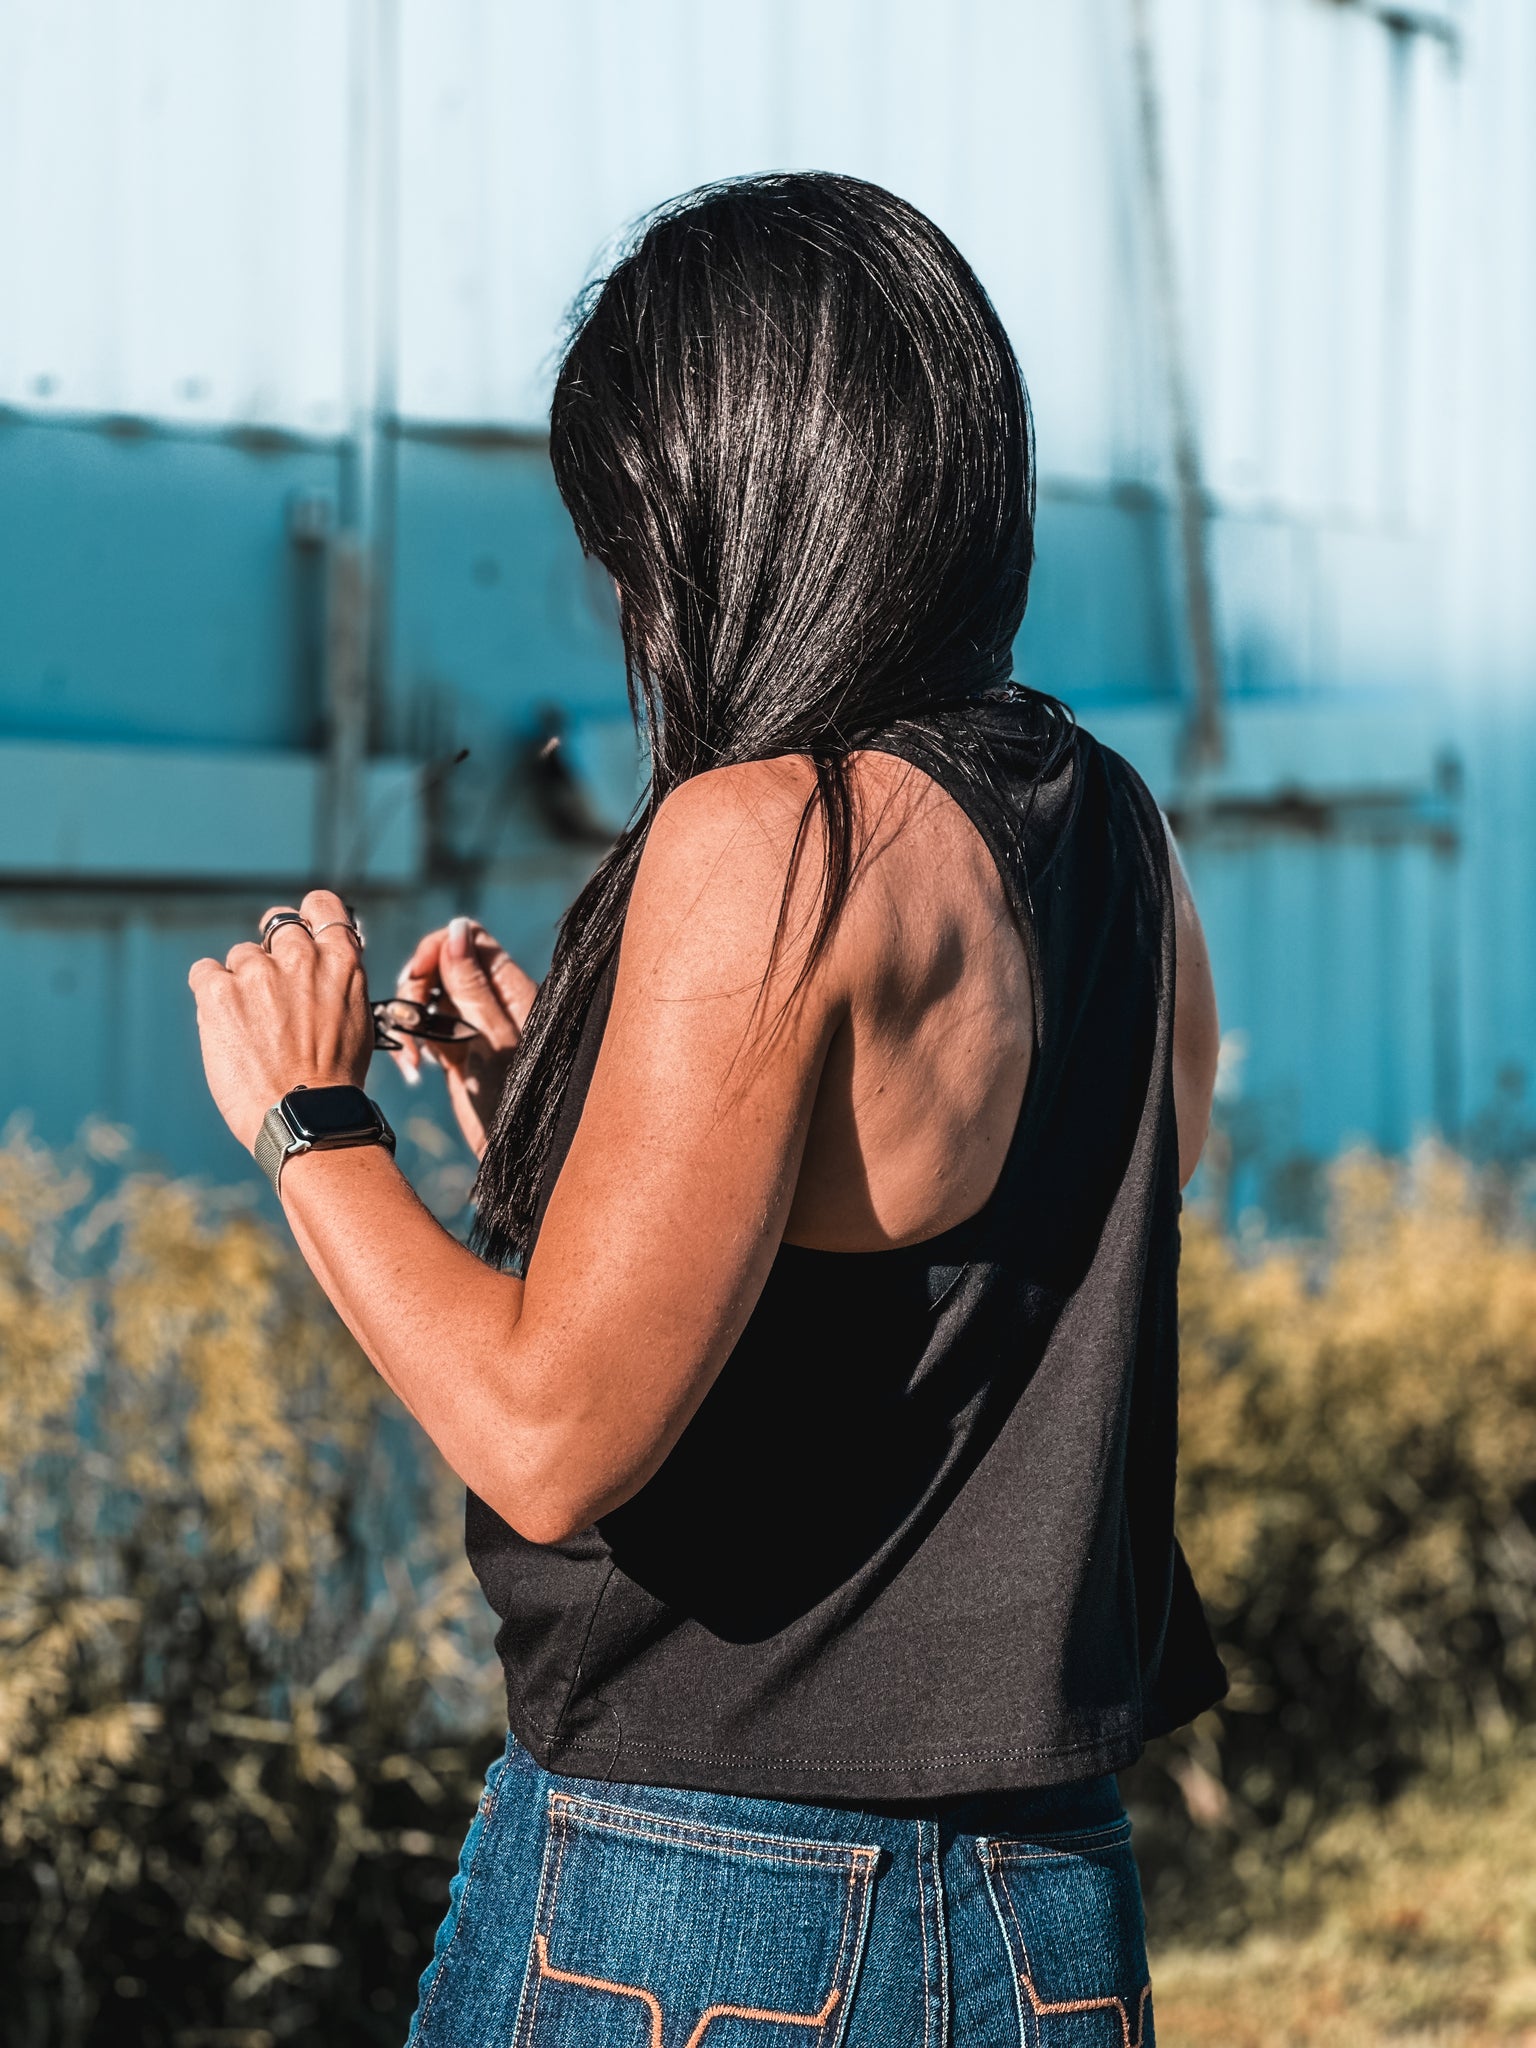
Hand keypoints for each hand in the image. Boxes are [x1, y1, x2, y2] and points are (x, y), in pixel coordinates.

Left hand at [188, 890, 375, 1152]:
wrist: (304, 1116)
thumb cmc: (333, 1079)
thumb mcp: (355, 1018)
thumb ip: (336, 982)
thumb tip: (319, 965)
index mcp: (342, 961)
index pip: (322, 906)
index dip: (309, 916)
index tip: (301, 932)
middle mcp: (301, 956)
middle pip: (276, 924)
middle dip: (271, 950)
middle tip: (269, 988)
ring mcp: (258, 972)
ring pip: (242, 955)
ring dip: (243, 981)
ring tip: (252, 1027)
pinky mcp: (220, 992)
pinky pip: (204, 971)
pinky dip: (210, 991)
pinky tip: (224, 1022)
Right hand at [391, 917, 536, 1158]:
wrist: (518, 1160)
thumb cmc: (519, 1102)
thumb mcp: (492, 1040)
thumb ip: (472, 985)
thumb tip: (456, 929)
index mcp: (513, 989)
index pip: (471, 939)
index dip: (437, 949)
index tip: (416, 975)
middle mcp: (495, 1002)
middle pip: (443, 964)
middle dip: (417, 986)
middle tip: (411, 1023)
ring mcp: (475, 1026)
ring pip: (430, 996)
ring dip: (411, 1017)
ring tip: (412, 1055)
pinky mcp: (458, 1052)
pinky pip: (427, 1029)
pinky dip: (413, 1042)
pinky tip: (414, 1068)